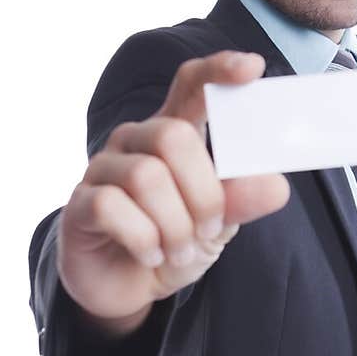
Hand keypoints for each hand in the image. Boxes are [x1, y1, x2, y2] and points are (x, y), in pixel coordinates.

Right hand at [57, 50, 290, 331]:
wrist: (128, 288)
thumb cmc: (174, 243)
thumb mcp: (218, 225)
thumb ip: (241, 201)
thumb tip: (276, 186)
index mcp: (173, 133)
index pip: (191, 85)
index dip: (218, 71)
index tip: (252, 67)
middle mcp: (135, 140)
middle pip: (172, 136)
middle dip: (202, 192)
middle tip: (209, 229)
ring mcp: (103, 169)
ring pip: (145, 176)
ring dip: (174, 225)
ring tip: (180, 250)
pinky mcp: (80, 204)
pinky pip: (111, 206)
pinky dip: (142, 239)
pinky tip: (150, 254)